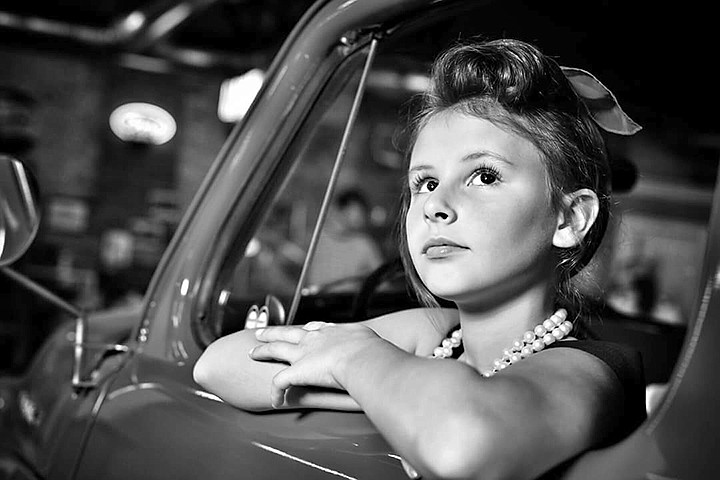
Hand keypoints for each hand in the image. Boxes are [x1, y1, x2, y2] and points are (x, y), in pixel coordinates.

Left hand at [248, 321, 380, 407]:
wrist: (361, 356)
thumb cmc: (370, 350)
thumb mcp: (372, 341)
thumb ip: (372, 346)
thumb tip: (383, 353)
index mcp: (331, 332)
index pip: (314, 328)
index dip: (307, 329)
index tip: (306, 329)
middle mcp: (313, 339)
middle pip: (288, 332)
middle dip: (275, 332)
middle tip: (263, 332)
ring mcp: (302, 354)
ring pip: (276, 349)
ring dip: (263, 351)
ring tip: (253, 353)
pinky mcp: (295, 371)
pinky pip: (279, 383)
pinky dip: (276, 393)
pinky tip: (274, 401)